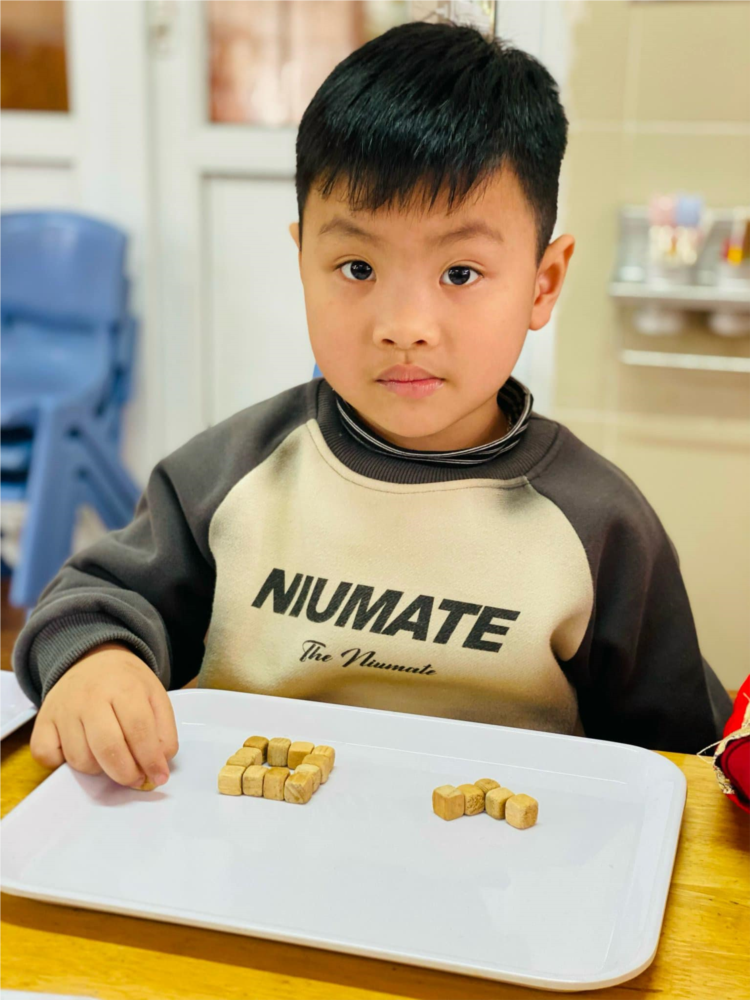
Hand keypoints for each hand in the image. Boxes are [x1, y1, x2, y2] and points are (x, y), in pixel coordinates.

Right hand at [30, 642, 178, 788]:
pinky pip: (47, 755)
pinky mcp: (43, 720)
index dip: (150, 759)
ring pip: (79, 759)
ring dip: (98, 769)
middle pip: (107, 748)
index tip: (158, 777)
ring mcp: (63, 709)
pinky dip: (62, 764)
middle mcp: (90, 697)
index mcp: (124, 687)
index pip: (139, 730)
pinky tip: (81, 752)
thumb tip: (159, 767)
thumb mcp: (155, 696)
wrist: (93, 660)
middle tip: (135, 778)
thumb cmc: (126, 683)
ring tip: (110, 758)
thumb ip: (164, 731)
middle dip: (125, 773)